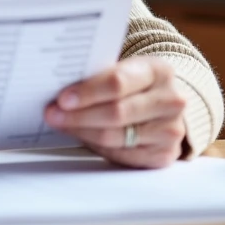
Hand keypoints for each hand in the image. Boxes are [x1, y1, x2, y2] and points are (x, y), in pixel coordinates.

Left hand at [44, 56, 186, 168]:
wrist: (166, 103)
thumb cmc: (136, 85)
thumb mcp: (126, 70)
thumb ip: (99, 78)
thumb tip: (60, 93)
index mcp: (158, 71)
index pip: (118, 82)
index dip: (87, 92)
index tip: (62, 99)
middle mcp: (171, 101)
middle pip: (116, 113)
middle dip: (79, 115)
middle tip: (53, 115)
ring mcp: (170, 130)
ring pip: (116, 136)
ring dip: (83, 131)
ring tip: (62, 124)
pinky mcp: (165, 154)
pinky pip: (121, 154)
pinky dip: (97, 145)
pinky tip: (83, 135)